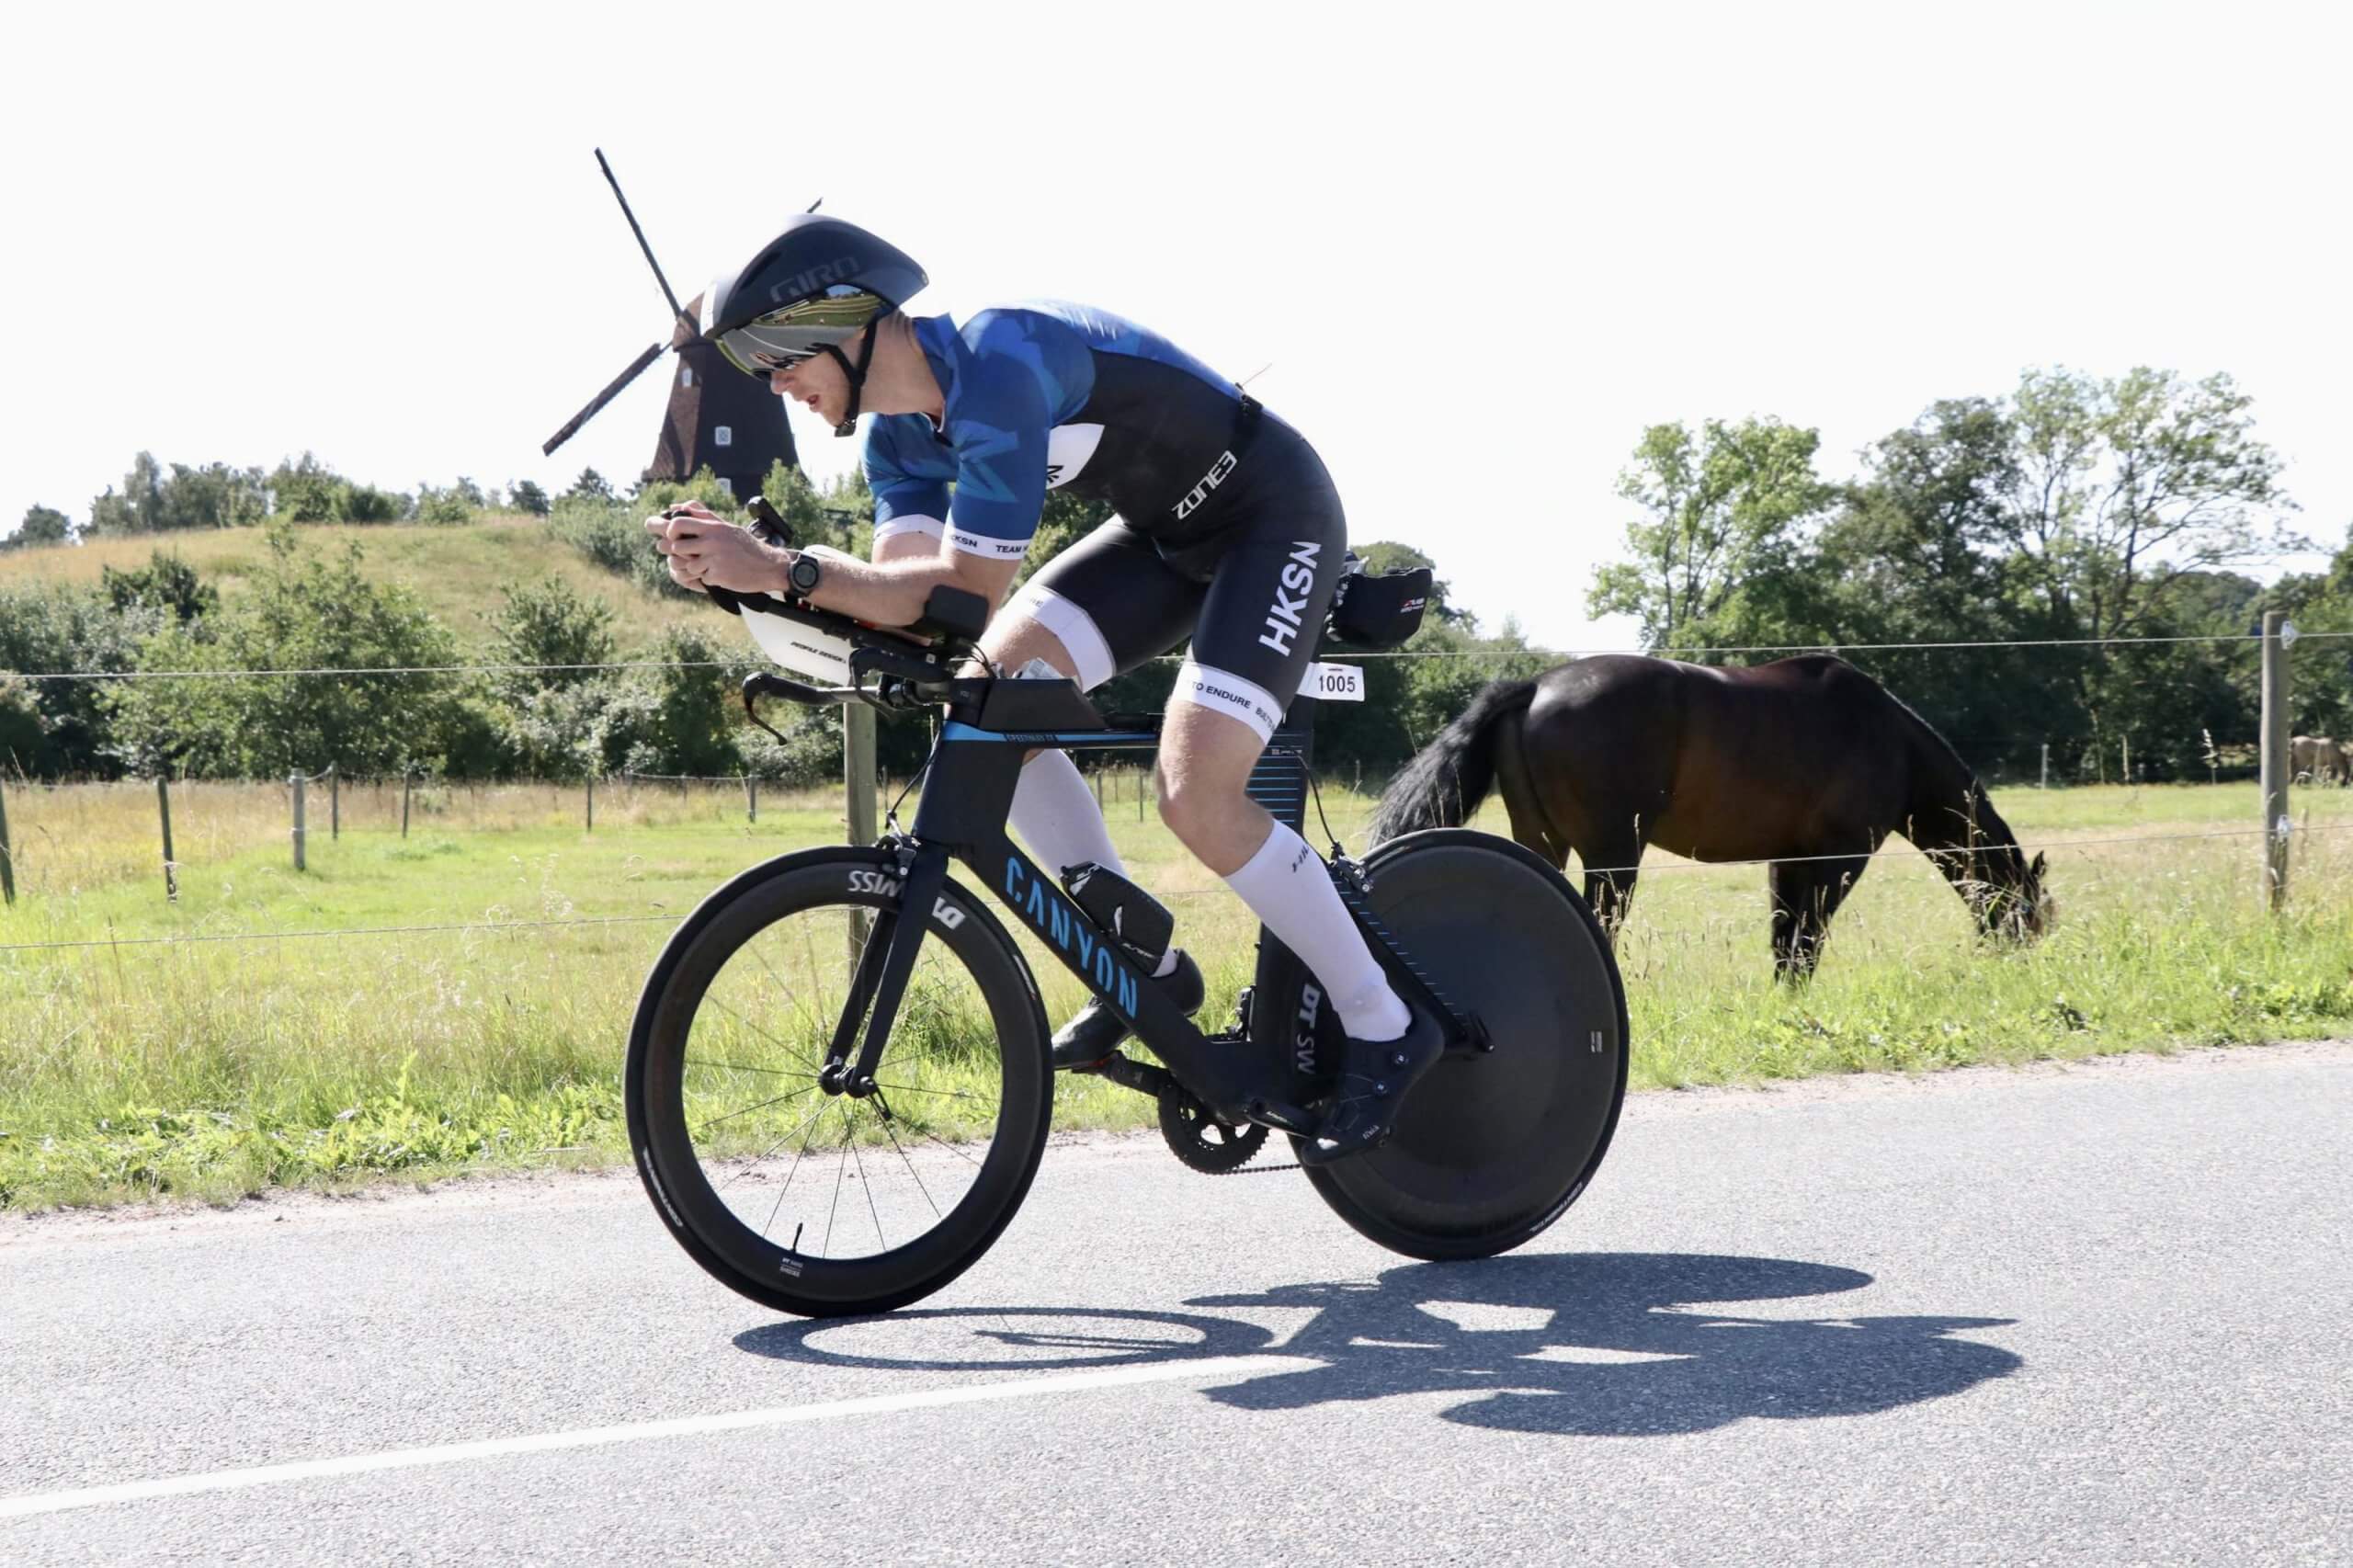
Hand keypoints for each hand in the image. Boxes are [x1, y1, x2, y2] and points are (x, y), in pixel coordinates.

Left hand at [642, 504, 789, 594]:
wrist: (769, 565)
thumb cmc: (744, 545)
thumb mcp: (725, 526)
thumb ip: (701, 516)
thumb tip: (675, 507)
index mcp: (713, 527)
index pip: (677, 524)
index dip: (670, 532)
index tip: (675, 537)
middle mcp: (712, 541)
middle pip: (676, 546)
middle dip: (679, 553)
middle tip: (688, 555)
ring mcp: (715, 559)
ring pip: (688, 565)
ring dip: (696, 569)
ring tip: (710, 566)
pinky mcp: (718, 576)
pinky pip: (702, 578)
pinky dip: (710, 578)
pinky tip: (723, 574)